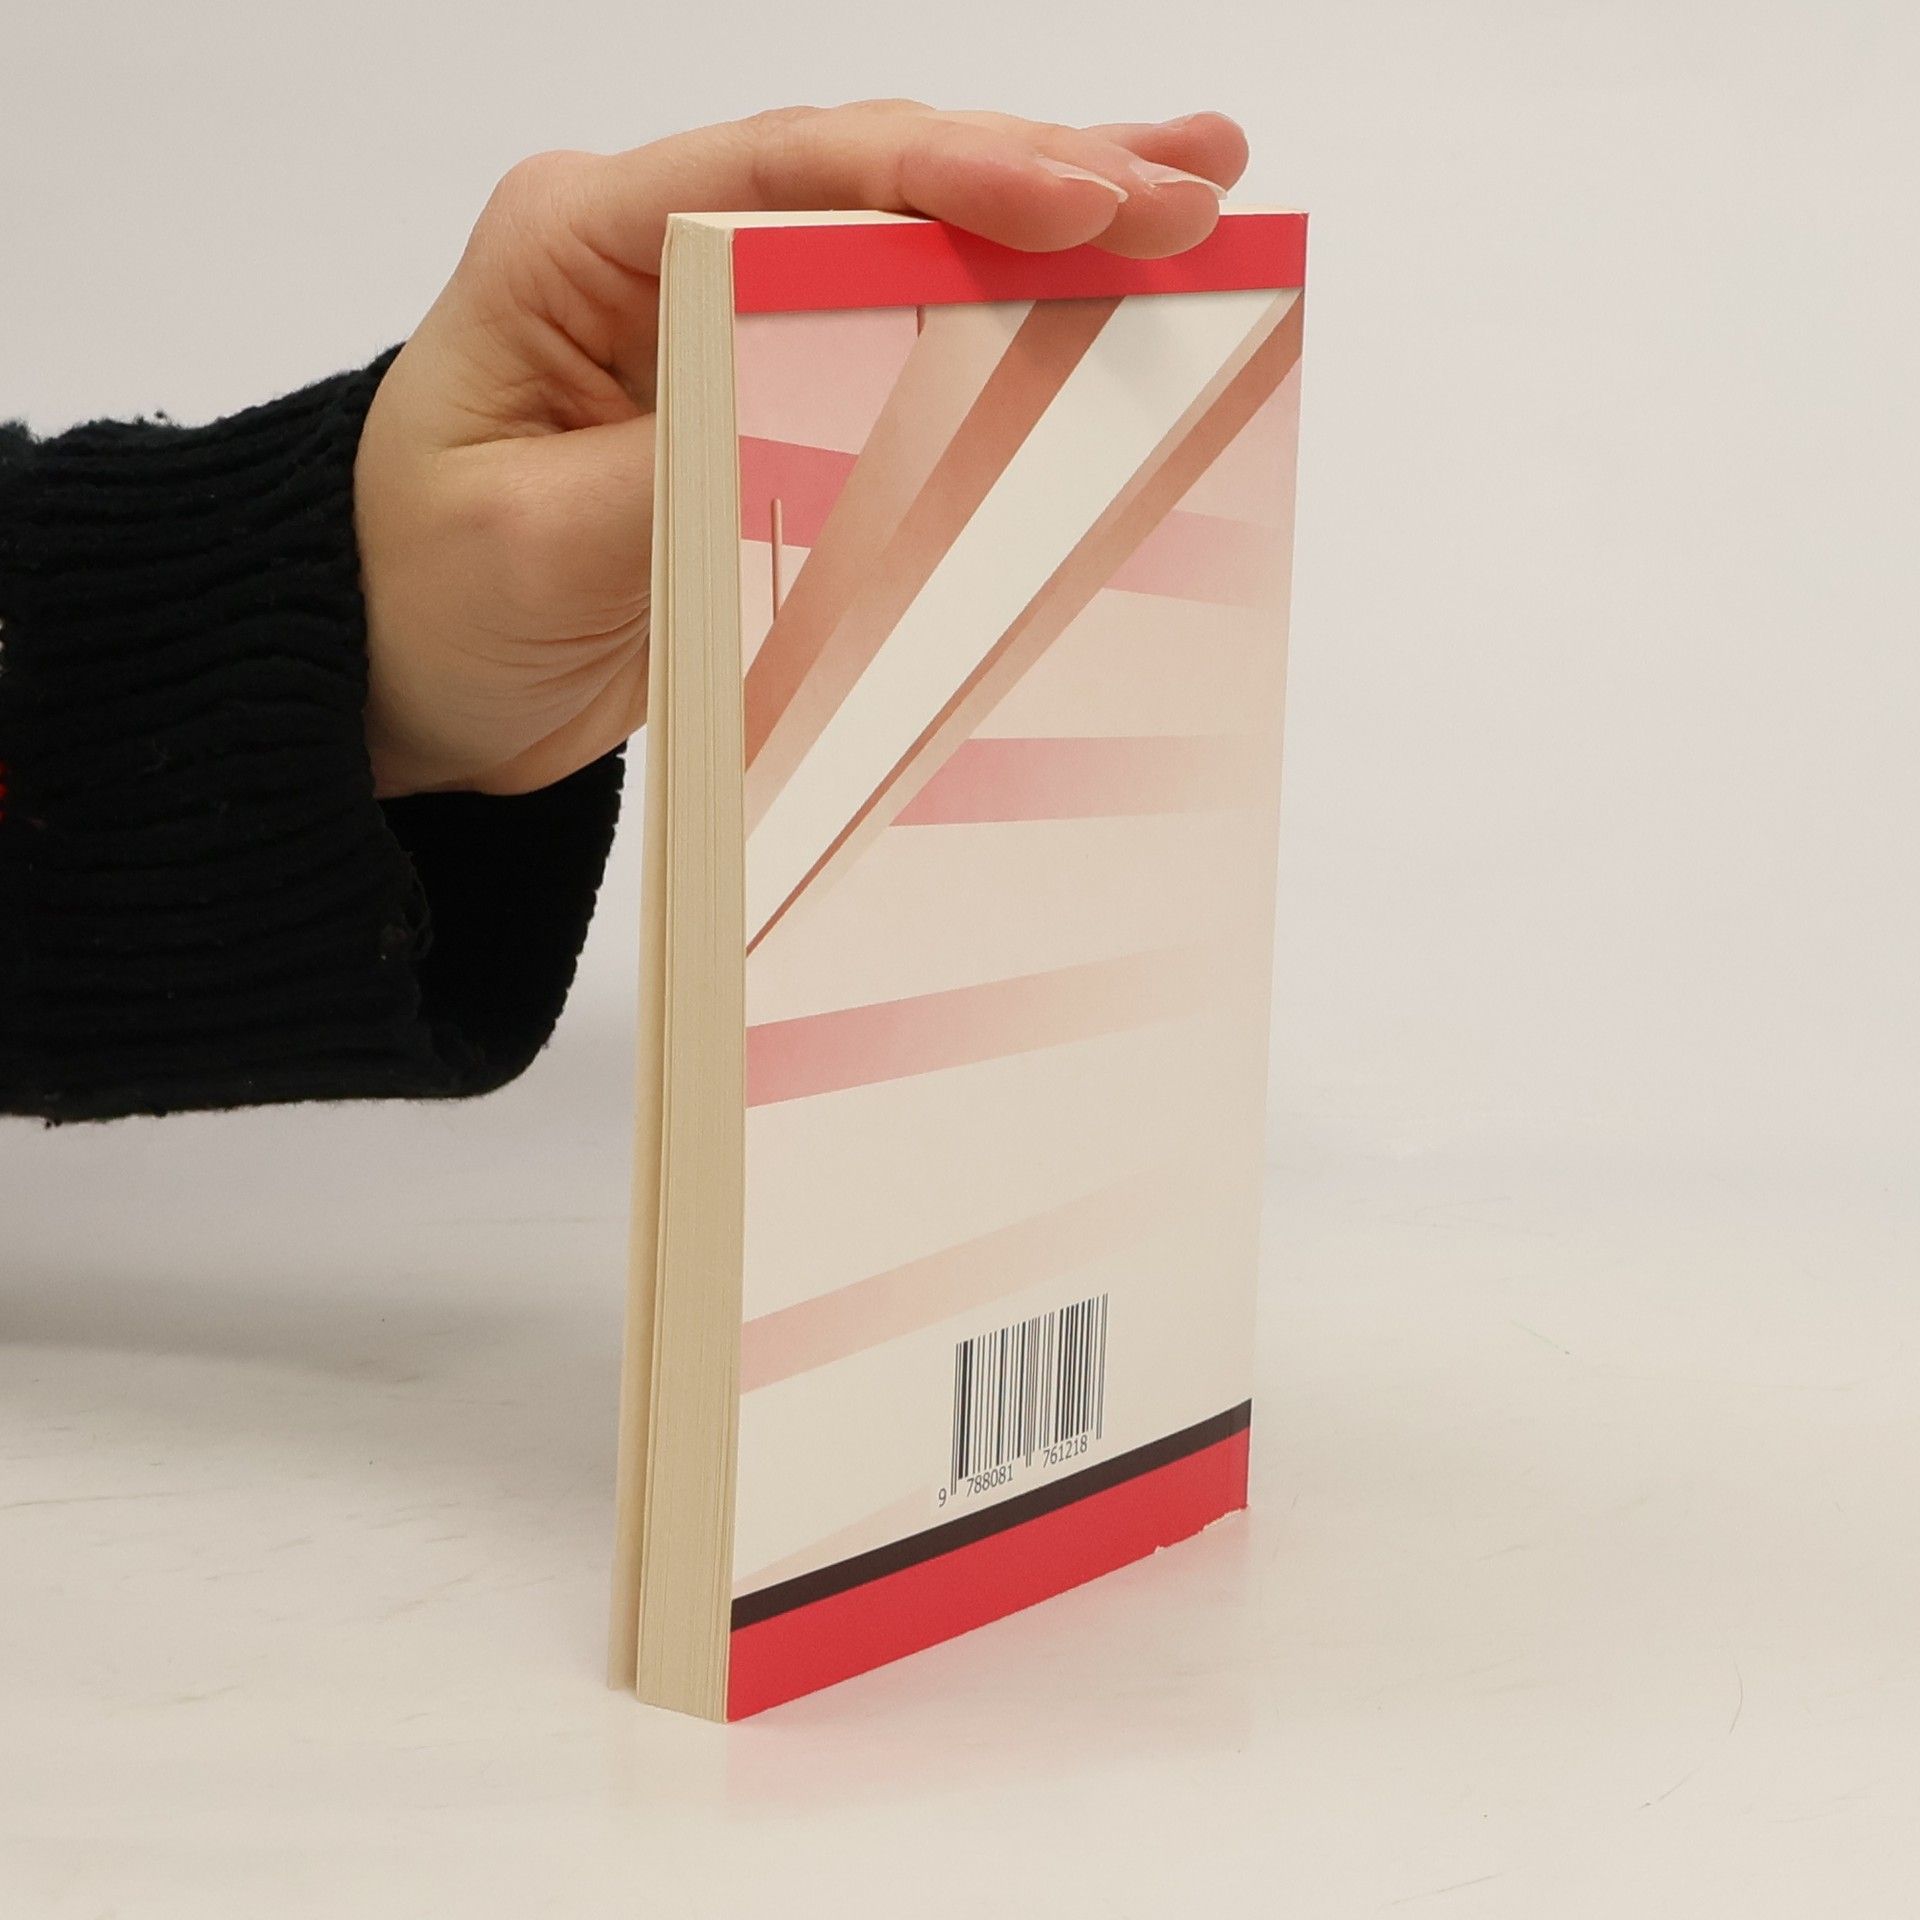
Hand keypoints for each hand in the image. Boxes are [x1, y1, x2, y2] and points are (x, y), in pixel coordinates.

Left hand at [353, 102, 1249, 796]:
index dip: (943, 180)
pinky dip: (1003, 321)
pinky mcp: (759, 394)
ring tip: (1197, 193)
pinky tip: (1099, 291)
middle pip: (869, 186)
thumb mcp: (537, 545)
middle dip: (1038, 184)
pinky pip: (898, 341)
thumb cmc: (423, 599)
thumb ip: (685, 463)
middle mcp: (656, 249)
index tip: (1079, 203)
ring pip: (902, 247)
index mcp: (577, 242)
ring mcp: (717, 316)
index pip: (783, 177)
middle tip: (1193, 190)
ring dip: (1051, 226)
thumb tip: (829, 414)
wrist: (400, 673)